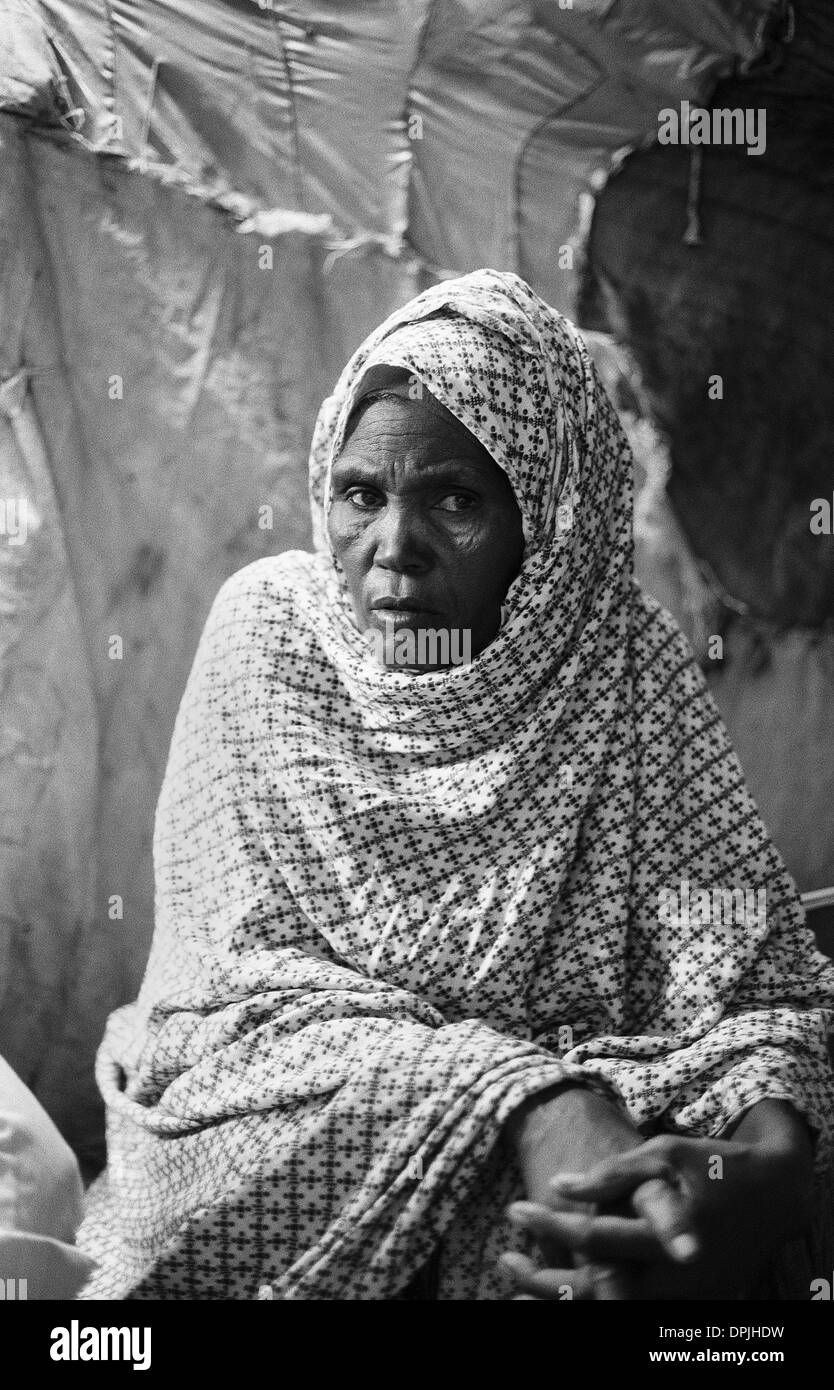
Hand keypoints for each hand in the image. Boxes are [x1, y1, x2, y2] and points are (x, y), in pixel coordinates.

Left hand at [504, 1108, 813, 1299]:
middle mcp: (672, 1280)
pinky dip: (595, 1302)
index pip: (593, 1238)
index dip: (549, 1224)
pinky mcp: (689, 1308)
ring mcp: (682, 1301)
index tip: (515, 1209)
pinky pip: (631, 1311)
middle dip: (543, 1279)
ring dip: (562, 1298)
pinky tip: (565, 1290)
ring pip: (610, 1311)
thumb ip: (611, 1175)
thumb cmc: (711, 1166)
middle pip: (595, 1292)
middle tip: (506, 1258)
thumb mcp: (662, 1153)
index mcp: (665, 1239)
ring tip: (520, 1281)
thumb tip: (561, 1186)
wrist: (772, 1195)